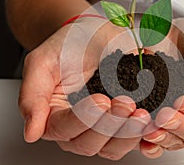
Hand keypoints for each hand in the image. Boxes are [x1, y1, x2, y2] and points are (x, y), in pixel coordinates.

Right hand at [19, 18, 150, 159]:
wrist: (92, 35)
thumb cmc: (68, 46)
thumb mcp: (42, 63)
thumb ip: (32, 96)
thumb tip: (31, 132)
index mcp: (54, 116)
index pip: (64, 128)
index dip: (84, 118)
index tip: (100, 99)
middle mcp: (77, 128)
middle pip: (89, 143)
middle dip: (110, 125)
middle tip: (125, 103)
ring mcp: (101, 129)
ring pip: (112, 147)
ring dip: (128, 133)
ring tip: (141, 114)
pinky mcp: (121, 124)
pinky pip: (131, 140)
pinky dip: (143, 136)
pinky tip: (152, 124)